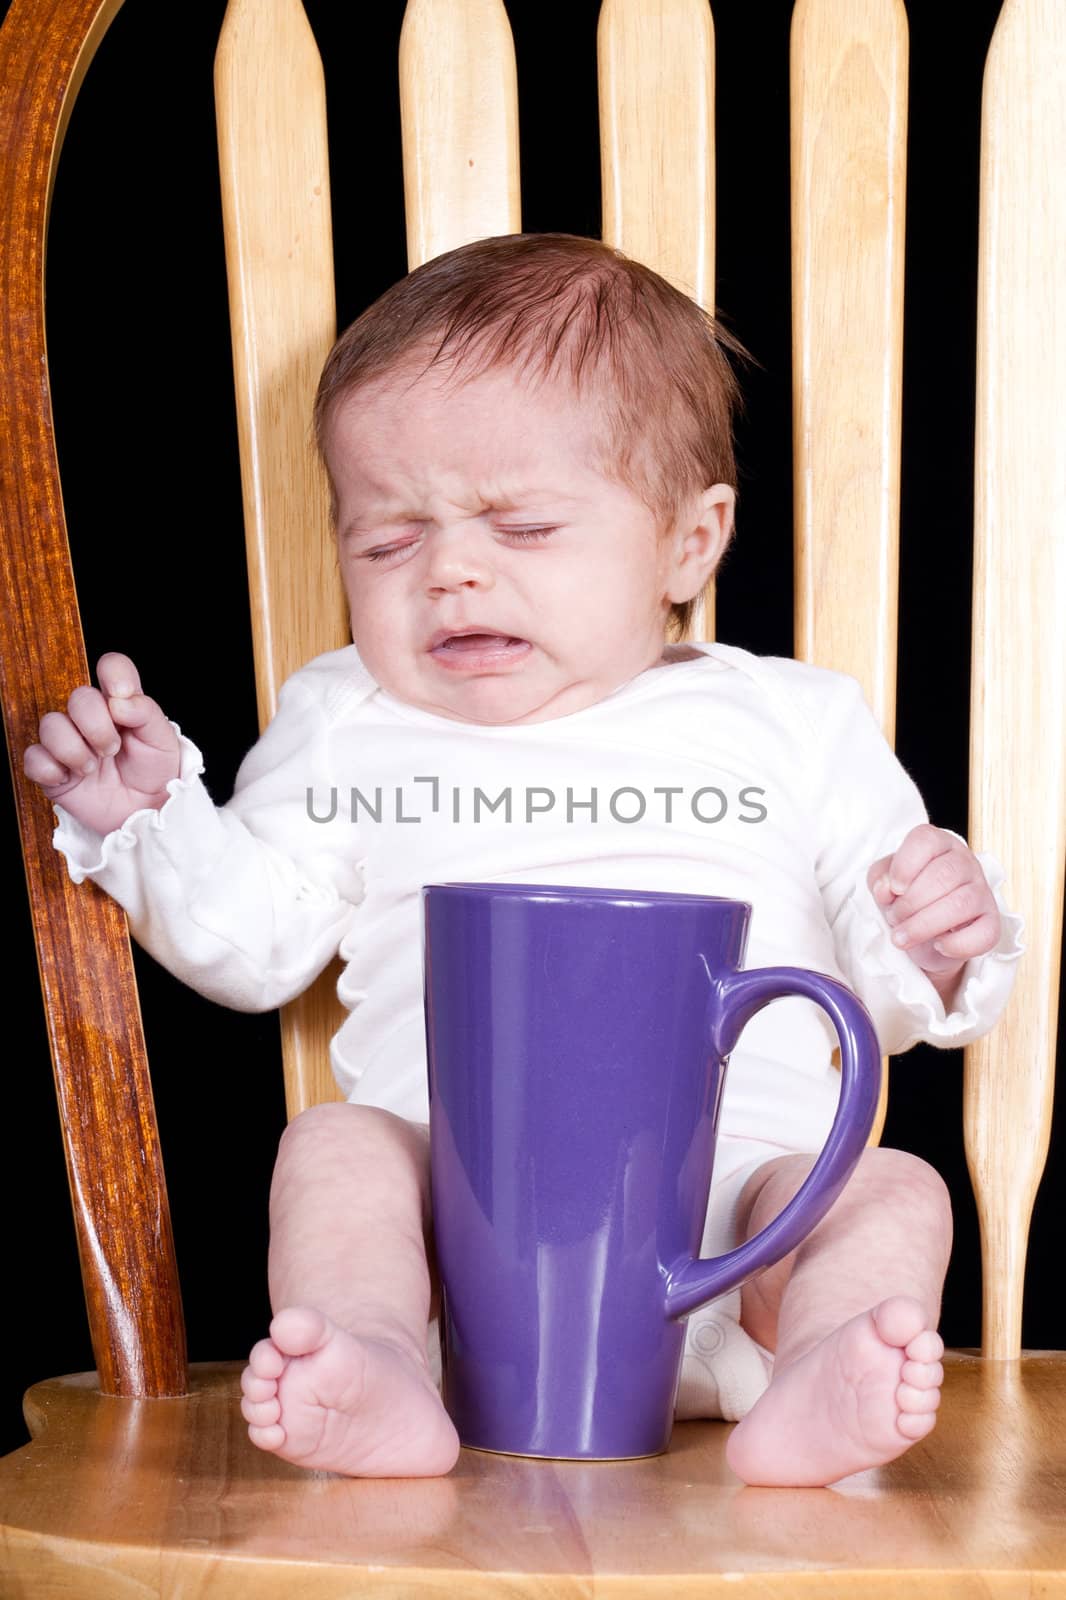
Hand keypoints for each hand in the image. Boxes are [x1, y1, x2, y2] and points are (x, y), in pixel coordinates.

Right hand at [23, 652, 180, 835]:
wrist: (146, 813)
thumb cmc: (155, 772)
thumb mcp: (163, 741)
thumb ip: (145, 713)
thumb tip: (118, 701)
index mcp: (121, 703)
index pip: (112, 667)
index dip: (113, 673)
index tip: (121, 694)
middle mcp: (91, 718)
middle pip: (79, 698)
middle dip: (96, 726)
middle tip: (111, 750)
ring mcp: (69, 742)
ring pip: (50, 725)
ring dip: (74, 750)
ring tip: (92, 769)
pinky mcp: (52, 769)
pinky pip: (33, 758)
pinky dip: (49, 769)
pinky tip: (69, 779)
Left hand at [867, 823, 1000, 978]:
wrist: (924, 935)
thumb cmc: (906, 897)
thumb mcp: (883, 882)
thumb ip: (879, 878)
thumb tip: (886, 889)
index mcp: (938, 844)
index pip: (925, 840)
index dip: (904, 866)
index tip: (893, 889)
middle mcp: (965, 862)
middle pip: (943, 875)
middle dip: (910, 903)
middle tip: (895, 918)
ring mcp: (982, 891)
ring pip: (961, 904)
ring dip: (924, 925)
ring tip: (902, 937)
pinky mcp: (991, 922)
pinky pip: (985, 934)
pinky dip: (956, 944)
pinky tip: (938, 945)